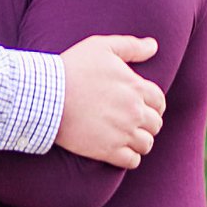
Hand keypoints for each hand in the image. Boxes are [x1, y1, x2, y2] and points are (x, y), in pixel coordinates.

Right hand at [56, 36, 165, 167]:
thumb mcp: (101, 47)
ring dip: (139, 141)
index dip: (153, 104)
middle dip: (147, 123)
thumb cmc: (73, 68)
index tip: (142, 106)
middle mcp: (134, 112)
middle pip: (155, 124)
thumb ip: (131, 46)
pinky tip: (118, 150)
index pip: (159, 102)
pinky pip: (132, 161)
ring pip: (146, 144)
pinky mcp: (108, 151)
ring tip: (126, 137)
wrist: (47, 96)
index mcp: (136, 87)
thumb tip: (154, 45)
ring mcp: (122, 133)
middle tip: (132, 122)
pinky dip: (129, 158)